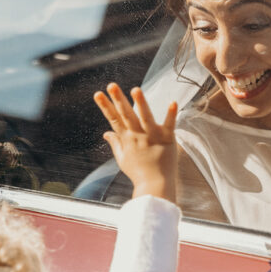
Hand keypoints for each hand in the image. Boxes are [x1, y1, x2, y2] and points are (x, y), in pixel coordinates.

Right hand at [93, 84, 177, 201]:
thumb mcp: (122, 158)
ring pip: (145, 117)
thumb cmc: (138, 173)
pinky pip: (170, 125)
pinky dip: (171, 115)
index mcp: (127, 138)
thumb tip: (106, 133)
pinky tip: (173, 102)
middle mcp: (138, 135)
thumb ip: (115, 143)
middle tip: (111, 85)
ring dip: (141, 104)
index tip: (97, 93)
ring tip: (136, 89)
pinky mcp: (167, 139)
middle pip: (126, 115)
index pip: (113, 119)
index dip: (105, 106)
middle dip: (118, 99)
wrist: (154, 186)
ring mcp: (153, 137)